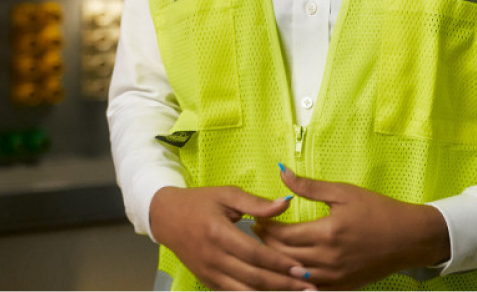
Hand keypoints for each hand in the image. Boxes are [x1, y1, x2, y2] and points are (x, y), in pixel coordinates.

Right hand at [149, 185, 318, 291]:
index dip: (280, 263)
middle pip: (254, 277)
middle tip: (310, 287)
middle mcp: (214, 256)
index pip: (255, 254)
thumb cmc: (199, 202)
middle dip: (284, 284)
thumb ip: (256, 203)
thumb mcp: (226, 195)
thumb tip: (286, 203)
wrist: (165, 216)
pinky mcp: (207, 281)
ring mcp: (209, 272)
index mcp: (219, 232)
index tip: (304, 268)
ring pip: (245, 291)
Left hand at [253, 166, 450, 291]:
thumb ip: (309, 186)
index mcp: (327, 234)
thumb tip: (281, 173)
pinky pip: (311, 288)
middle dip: (265, 246)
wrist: (410, 238)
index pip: (283, 236)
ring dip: (277, 263)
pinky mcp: (344, 287)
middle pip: (284, 257)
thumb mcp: (343, 192)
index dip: (265, 228)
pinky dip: (295, 279)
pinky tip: (286, 269)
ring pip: (295, 275)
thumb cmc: (377, 210)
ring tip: (265, 249)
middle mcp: (329, 260)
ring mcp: (337, 277)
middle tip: (255, 233)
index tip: (255, 219)